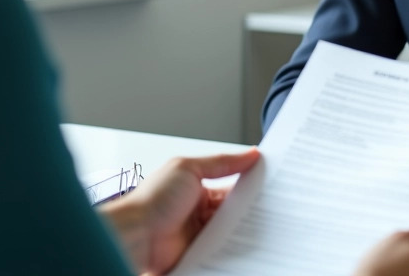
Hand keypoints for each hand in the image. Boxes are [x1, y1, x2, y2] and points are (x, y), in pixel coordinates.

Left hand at [99, 148, 259, 274]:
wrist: (136, 234)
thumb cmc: (152, 199)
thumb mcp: (188, 168)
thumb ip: (221, 162)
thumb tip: (250, 154)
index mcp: (197, 189)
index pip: (231, 187)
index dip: (250, 187)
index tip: (272, 186)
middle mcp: (199, 212)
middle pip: (234, 212)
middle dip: (250, 212)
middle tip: (273, 211)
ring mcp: (199, 235)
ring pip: (231, 233)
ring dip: (242, 231)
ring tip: (262, 229)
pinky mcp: (199, 254)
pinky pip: (222, 252)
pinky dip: (232, 250)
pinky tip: (243, 246)